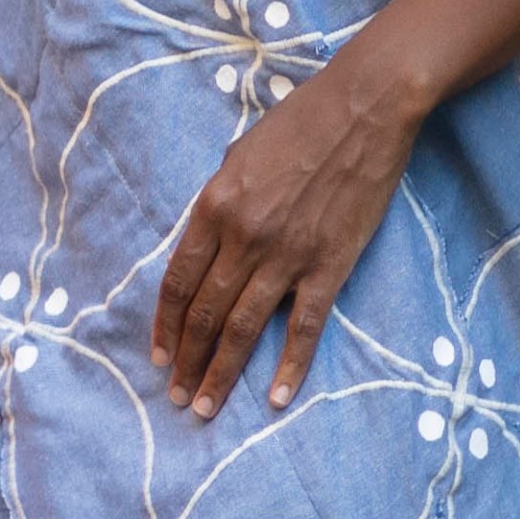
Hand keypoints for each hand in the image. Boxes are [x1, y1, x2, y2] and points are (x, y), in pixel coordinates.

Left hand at [152, 30, 426, 422]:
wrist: (364, 110)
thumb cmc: (298, 123)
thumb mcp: (238, 156)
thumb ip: (218, 206)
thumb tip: (206, 249)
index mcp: (214, 207)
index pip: (178, 282)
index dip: (163, 325)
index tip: (156, 356)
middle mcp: (244, 237)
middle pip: (205, 314)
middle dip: (185, 361)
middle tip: (174, 397)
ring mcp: (287, 256)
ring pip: (244, 328)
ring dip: (220, 373)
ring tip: (203, 408)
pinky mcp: (330, 266)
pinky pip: (305, 327)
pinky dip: (289, 366)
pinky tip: (274, 398)